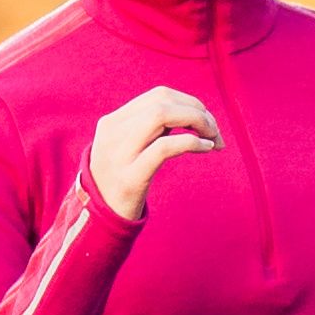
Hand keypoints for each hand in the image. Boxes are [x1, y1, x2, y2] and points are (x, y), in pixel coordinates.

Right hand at [86, 86, 222, 221]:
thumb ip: (151, 131)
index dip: (190, 103)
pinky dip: (190, 142)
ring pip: (160, 116)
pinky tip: (206, 148)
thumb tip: (191, 115)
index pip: (159, 95)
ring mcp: (119, 154)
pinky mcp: (130, 178)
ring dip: (197, 122)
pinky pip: (163, 147)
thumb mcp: (129, 148)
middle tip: (215, 132)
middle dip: (198, 112)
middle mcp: (112, 133)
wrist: (99, 219)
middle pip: (162, 102)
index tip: (207, 122)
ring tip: (213, 139)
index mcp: (112, 122)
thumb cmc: (123, 181)